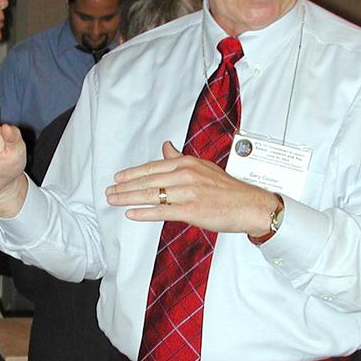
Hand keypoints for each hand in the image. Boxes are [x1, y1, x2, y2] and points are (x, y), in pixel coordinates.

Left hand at [106, 141, 275, 234]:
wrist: (251, 205)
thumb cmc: (229, 190)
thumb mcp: (204, 167)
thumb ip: (181, 158)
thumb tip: (166, 147)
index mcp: (188, 163)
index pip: (154, 166)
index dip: (133, 173)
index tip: (118, 177)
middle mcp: (186, 175)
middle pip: (148, 180)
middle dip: (125, 186)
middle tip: (109, 191)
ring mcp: (188, 192)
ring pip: (151, 194)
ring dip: (129, 198)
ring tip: (114, 201)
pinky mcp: (191, 210)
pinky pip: (162, 211)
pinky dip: (144, 213)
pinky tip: (131, 214)